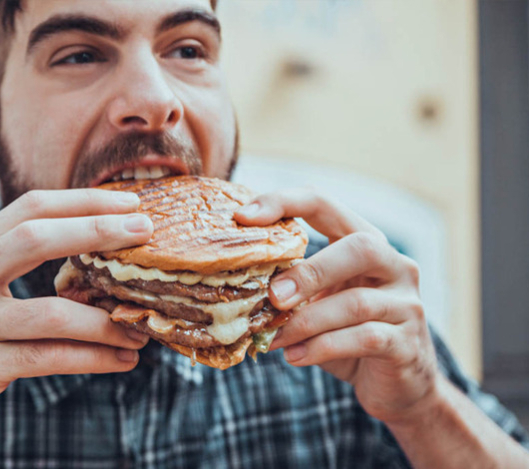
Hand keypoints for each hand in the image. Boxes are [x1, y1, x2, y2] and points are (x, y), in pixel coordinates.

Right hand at [0, 189, 153, 455]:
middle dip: (97, 230)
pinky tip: (122, 360)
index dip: (82, 201)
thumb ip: (11, 262)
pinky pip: (49, 358)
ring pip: (52, 312)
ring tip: (142, 330)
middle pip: (35, 238)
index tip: (129, 201)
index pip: (29, 208)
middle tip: (146, 231)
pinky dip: (93, 358)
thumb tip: (91, 249)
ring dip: (106, 321)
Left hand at [235, 188, 439, 425]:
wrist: (397, 382)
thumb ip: (291, 286)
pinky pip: (364, 338)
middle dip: (310, 272)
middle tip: (273, 297)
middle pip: (360, 247)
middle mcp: (394, 264)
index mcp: (365, 241)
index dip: (284, 202)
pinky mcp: (407, 343)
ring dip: (307, 322)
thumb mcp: (319, 302)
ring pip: (356, 302)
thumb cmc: (347, 332)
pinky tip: (295, 356)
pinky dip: (322, 348)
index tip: (243, 217)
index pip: (325, 204)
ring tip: (273, 338)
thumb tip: (237, 284)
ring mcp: (406, 303)